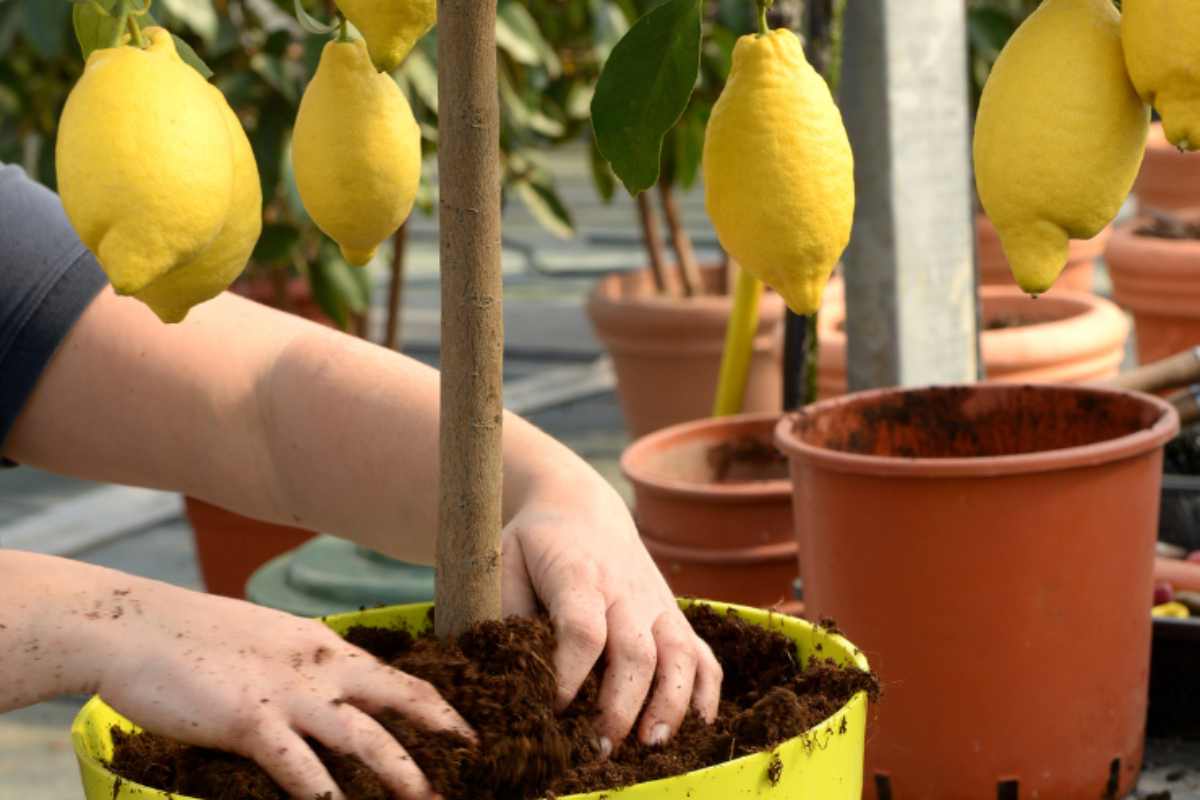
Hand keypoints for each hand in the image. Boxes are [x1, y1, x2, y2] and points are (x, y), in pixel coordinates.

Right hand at [76, 579, 473, 799]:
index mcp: (323, 646)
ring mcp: (286, 694)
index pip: (395, 676)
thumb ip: (301, 665)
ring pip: (363, 738)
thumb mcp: (265, 640)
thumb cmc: (194, 638)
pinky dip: (327, 796)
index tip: (463, 730)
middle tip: (476, 758)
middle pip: (398, 698)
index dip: (434, 704)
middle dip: (441, 730)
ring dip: (401, 774)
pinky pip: (300, 767)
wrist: (133, 627)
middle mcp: (318, 666)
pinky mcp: (249, 722)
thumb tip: (325, 693)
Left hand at [499, 474, 722, 754]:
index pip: (583, 629)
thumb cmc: (535, 544)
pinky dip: (707, 691)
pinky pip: (702, 653)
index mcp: (579, 576)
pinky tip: (698, 727)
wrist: (580, 507)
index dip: (571, 675)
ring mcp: (656, 603)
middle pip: (635, 652)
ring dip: (669, 703)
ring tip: (651, 745)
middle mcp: (625, 591)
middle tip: (600, 747)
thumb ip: (505, 612)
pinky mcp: (674, 615)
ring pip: (677, 655)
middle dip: (620, 705)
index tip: (553, 710)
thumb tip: (509, 671)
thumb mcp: (503, 562)